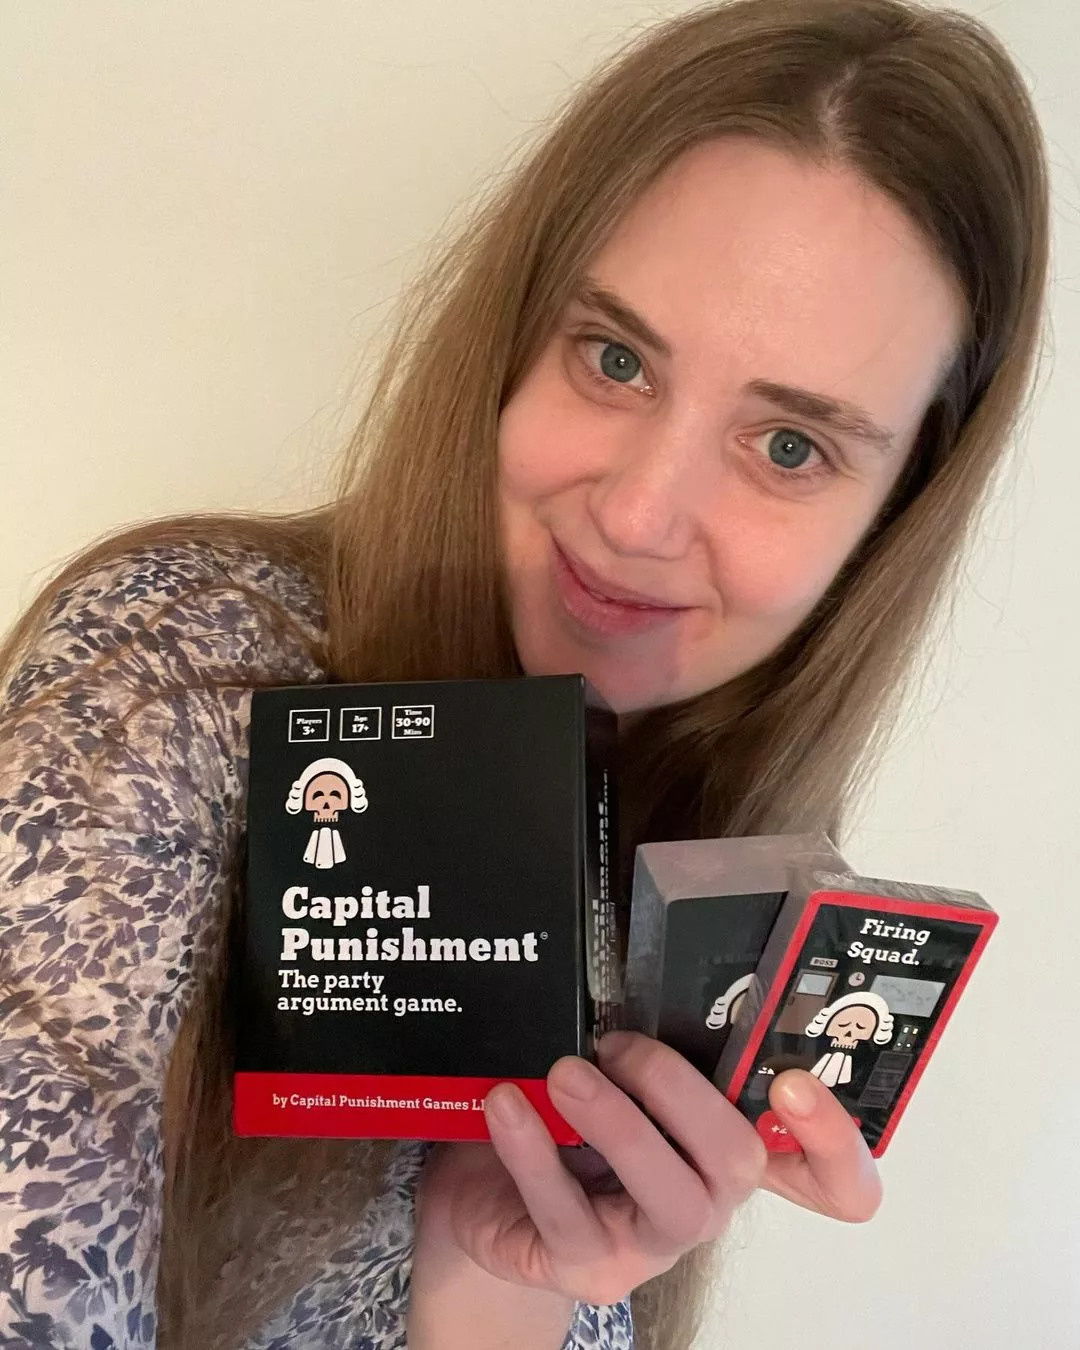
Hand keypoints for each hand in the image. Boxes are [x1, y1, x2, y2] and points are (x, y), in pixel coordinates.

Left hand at [412, 1032, 879, 1317]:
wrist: (484, 1190)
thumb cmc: (561, 1119)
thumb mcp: (612, 1078)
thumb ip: (645, 1043)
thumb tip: (641, 970)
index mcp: (724, 1147)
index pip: (827, 1171)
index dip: (835, 1142)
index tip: (795, 1084)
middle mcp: (706, 1200)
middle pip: (741, 1163)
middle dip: (684, 1094)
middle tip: (617, 1045)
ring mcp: (650, 1245)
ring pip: (671, 1200)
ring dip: (618, 1124)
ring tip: (564, 1074)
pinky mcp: (585, 1269)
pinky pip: (567, 1216)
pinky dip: (533, 1151)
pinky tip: (508, 1106)